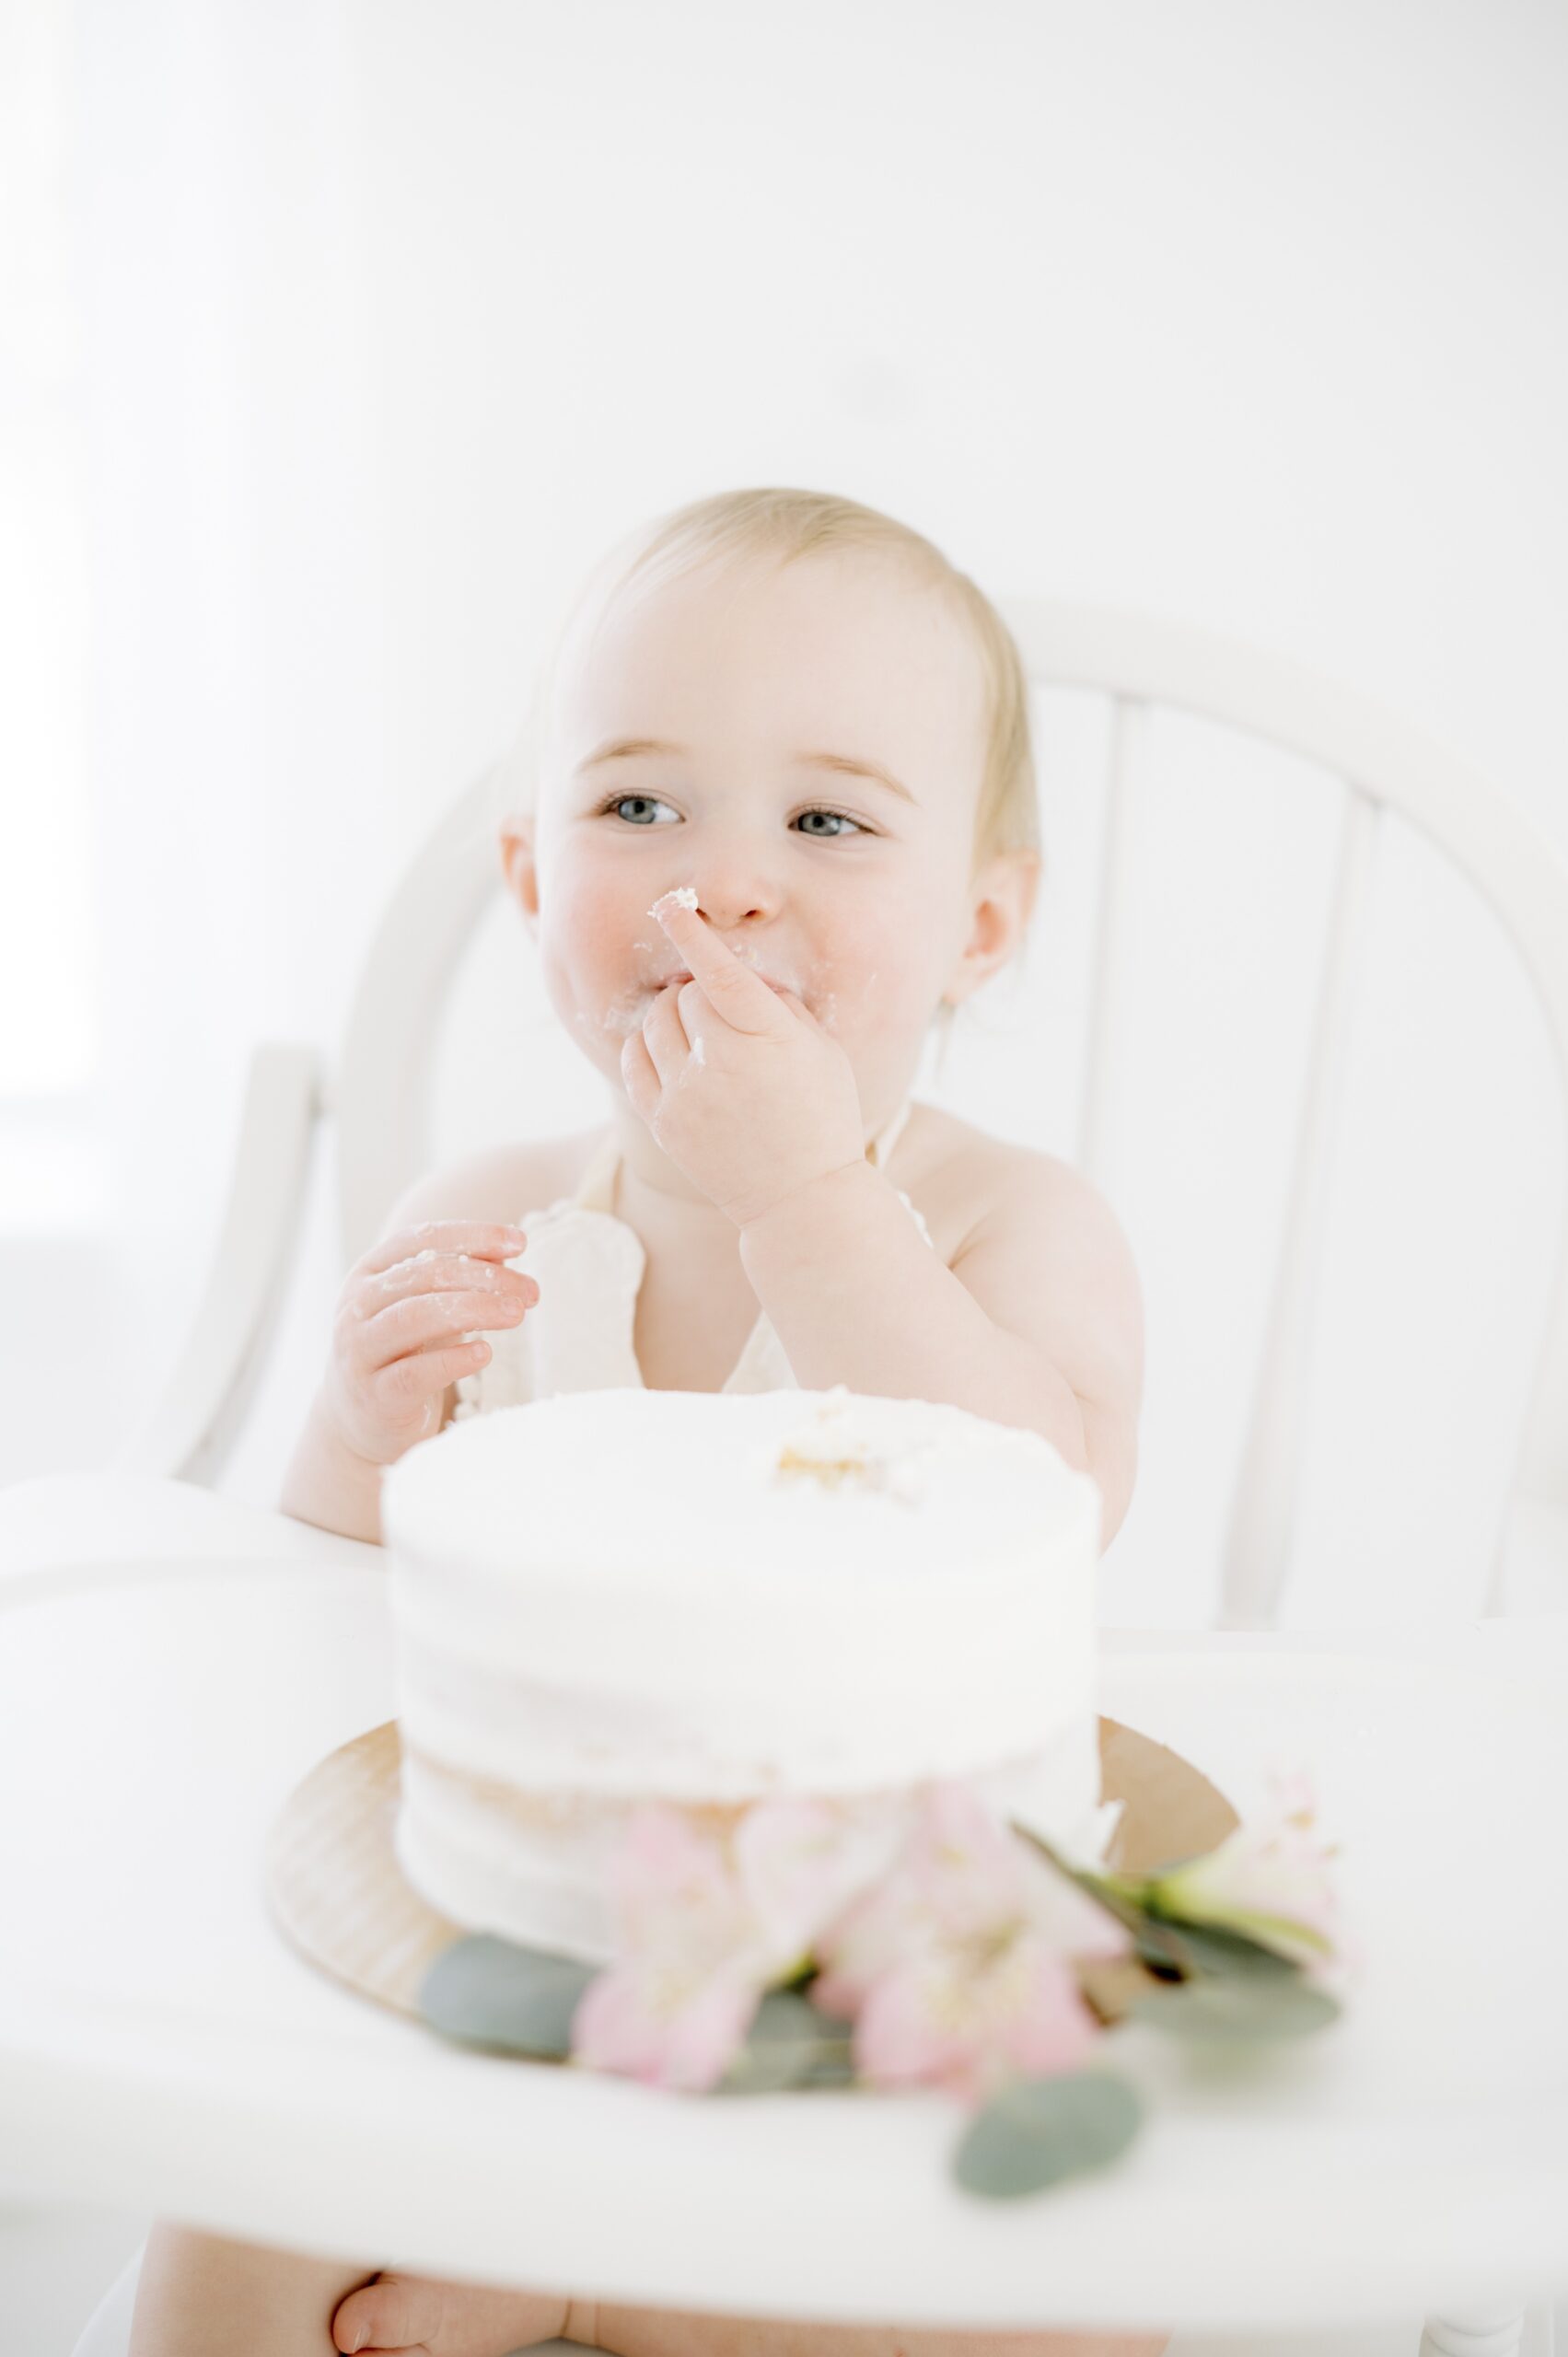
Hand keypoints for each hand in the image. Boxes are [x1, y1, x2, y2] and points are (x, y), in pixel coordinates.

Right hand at [322, 1220, 538, 1464]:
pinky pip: (414, 1373)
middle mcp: (355, 1308)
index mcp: (367, 1275)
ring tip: (516, 1314)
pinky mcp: (374, 1397)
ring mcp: (359, 1353)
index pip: (419, 1239)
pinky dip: (453, 1359)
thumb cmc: (403, 1355)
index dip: (472, 1236)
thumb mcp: (428, 1310)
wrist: (362, 1423)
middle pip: (422, 1276)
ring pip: (415, 1317)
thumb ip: (459, 1279)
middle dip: (483, 1277)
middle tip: (530, 1291)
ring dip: (474, 1311)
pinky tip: (485, 1352)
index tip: (520, 1243)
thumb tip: (507, 1252)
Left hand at [621, 894, 866, 1228]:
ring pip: (655, 1022)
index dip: (691, 933)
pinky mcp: (663, 1120)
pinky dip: (649, 1046)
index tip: (671, 904)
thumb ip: (781, 1005)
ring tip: (701, 1038)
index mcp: (767, 1037)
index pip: (719, 973)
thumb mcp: (821, 1050)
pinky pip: (636, 1058)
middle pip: (683, 995)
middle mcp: (722, 1062)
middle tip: (722, 1018)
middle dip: (698, 996)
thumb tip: (737, 977)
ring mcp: (687, 1093)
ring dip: (673, 1018)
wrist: (801, 1197)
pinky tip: (674, 1057)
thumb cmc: (822, 1115)